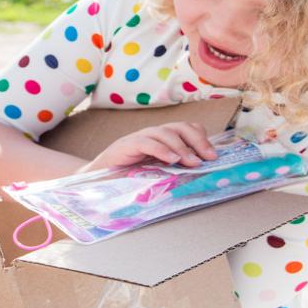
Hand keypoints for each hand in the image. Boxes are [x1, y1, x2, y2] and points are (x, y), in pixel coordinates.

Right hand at [78, 121, 219, 173]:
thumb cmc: (126, 178)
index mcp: (161, 140)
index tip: (213, 157)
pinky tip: (171, 160)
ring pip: (165, 133)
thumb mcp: (156, 174)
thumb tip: (199, 173)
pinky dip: (161, 149)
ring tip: (192, 162)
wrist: (94, 180)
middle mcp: (152, 135)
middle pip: (180, 127)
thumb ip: (173, 170)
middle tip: (209, 158)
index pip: (186, 129)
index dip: (201, 139)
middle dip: (198, 141)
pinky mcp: (126, 145)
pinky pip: (146, 142)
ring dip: (182, 147)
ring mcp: (138, 138)